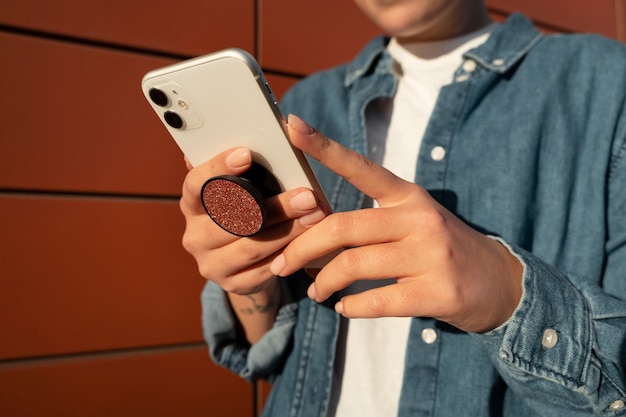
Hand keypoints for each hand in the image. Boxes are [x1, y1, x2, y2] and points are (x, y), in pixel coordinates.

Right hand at [180, 146, 326, 294]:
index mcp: (191, 205)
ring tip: (316, 214)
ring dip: (289, 229)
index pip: (195, 184)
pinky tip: (311, 238)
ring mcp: (211, 264)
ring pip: (252, 245)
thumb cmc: (245, 213)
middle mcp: (194, 236)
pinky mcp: (233, 285)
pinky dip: (290, 251)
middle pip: (232, 219)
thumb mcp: (239, 190)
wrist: (244, 265)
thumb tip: (270, 124)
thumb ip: (244, 168)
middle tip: (307, 194)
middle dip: (275, 206)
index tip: (246, 154)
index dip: (218, 168)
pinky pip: (264, 268)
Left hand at [270, 115, 522, 332]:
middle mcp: (419, 218)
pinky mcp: (438, 292)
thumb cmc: (441, 248)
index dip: (324, 146)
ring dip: (323, 282)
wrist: (500, 281)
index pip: (361, 166)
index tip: (291, 125)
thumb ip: (370, 221)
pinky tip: (344, 307)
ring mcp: (431, 255)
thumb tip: (313, 234)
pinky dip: (351, 307)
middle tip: (283, 265)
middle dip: (302, 248)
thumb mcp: (412, 220)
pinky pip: (378, 301)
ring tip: (314, 292)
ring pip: (354, 265)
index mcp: (407, 196)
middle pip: (342, 226)